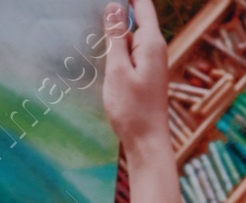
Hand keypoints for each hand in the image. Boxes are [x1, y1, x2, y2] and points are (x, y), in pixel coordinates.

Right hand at [97, 0, 169, 149]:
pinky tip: (103, 61)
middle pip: (134, 19)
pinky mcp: (145, 75)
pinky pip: (129, 54)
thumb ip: (116, 36)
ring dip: (113, 38)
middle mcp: (155, 49)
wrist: (147, 144)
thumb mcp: (118, 69)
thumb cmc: (133, 110)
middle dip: (115, 15)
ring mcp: (151, 63)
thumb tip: (115, 6)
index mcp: (152, 42)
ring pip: (129, 39)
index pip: (142, 4)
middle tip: (90, 14)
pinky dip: (116, 53)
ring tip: (93, 40)